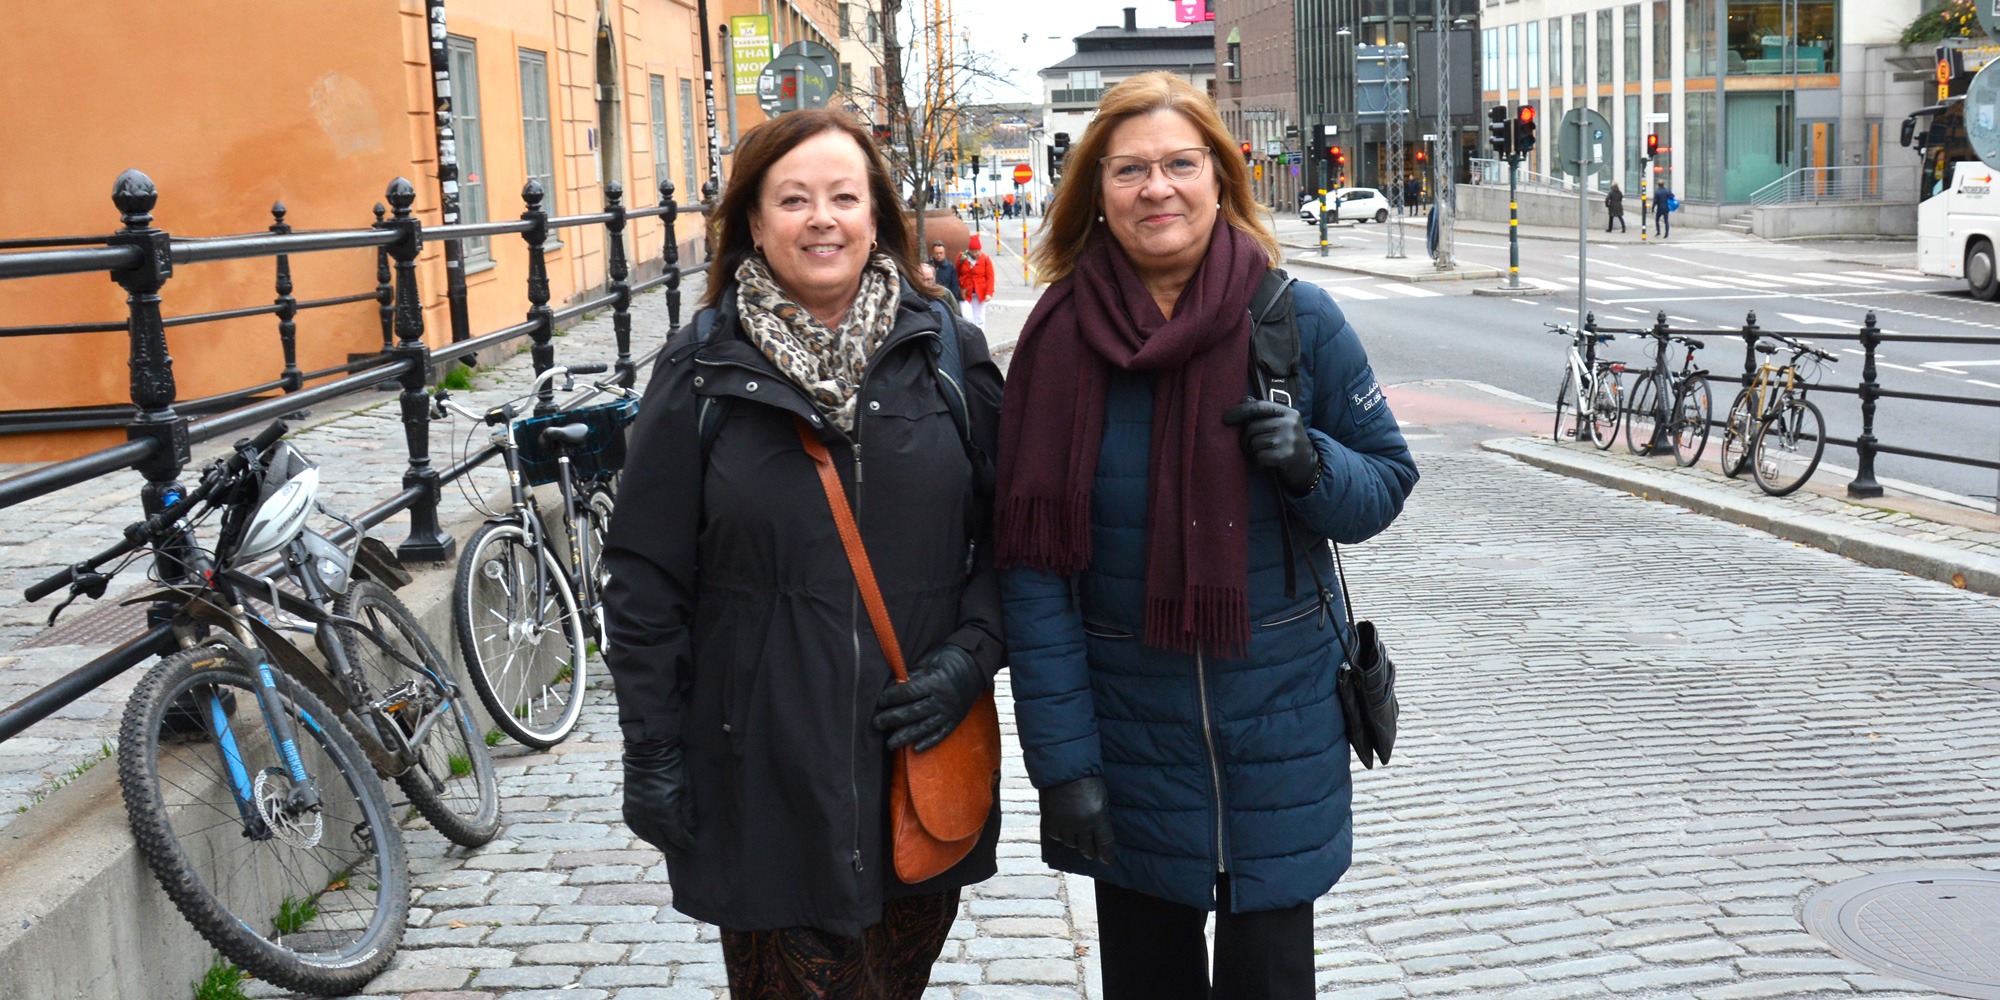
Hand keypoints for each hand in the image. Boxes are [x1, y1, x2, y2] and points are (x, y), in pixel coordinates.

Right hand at [623, 739, 695, 858]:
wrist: (648, 754)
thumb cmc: (672, 770)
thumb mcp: (686, 790)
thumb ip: (688, 812)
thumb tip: (691, 829)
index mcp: (665, 814)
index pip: (677, 836)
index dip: (686, 843)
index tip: (692, 846)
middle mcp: (648, 817)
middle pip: (662, 840)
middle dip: (673, 846)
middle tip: (681, 851)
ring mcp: (636, 813)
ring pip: (647, 836)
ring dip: (657, 842)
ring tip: (666, 846)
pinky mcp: (628, 807)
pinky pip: (635, 827)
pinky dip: (643, 834)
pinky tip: (649, 836)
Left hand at [874, 645, 985, 751]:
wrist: (977, 664)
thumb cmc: (949, 658)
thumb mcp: (930, 659)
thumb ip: (913, 674)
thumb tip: (894, 686)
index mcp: (935, 682)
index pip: (908, 693)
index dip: (891, 698)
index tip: (879, 702)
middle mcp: (942, 700)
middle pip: (913, 712)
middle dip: (892, 719)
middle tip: (877, 724)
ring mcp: (950, 712)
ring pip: (924, 727)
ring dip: (906, 737)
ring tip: (890, 743)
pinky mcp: (956, 720)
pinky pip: (941, 734)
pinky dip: (929, 742)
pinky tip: (915, 749)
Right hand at [1040, 775, 1116, 862]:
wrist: (1064, 766)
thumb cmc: (1088, 779)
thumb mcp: (1101, 797)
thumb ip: (1100, 815)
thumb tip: (1100, 831)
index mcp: (1097, 817)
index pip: (1104, 844)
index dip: (1106, 855)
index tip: (1108, 861)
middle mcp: (1081, 824)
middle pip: (1086, 848)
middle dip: (1091, 852)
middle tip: (1093, 854)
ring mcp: (1064, 822)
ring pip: (1070, 843)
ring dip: (1075, 842)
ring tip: (1077, 839)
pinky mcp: (1050, 818)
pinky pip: (1055, 835)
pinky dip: (1059, 835)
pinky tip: (1063, 831)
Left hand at [1223, 397, 1320, 495]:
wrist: (1308, 465)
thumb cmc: (1287, 442)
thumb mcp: (1280, 423)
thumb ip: (1263, 412)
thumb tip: (1243, 400)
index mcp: (1287, 412)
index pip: (1259, 406)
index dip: (1240, 411)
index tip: (1225, 419)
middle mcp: (1289, 423)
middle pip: (1252, 427)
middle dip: (1245, 439)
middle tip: (1249, 447)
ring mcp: (1289, 439)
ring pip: (1254, 442)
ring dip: (1252, 452)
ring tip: (1260, 455)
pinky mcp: (1286, 455)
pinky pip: (1259, 456)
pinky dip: (1257, 462)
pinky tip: (1263, 464)